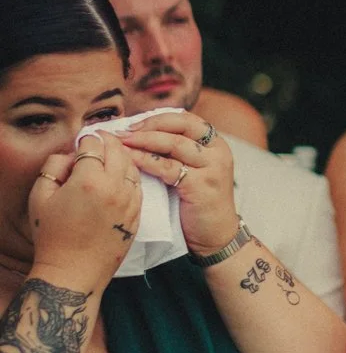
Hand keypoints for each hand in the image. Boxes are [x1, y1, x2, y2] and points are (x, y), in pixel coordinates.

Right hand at [28, 137, 141, 291]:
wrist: (74, 270)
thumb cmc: (52, 234)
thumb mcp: (40, 196)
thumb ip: (55, 167)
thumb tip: (72, 154)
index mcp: (89, 181)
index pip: (93, 145)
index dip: (86, 139)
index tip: (82, 140)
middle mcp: (115, 188)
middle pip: (118, 150)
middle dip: (108, 141)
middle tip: (98, 140)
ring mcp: (130, 201)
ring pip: (133, 166)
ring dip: (122, 156)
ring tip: (109, 155)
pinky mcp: (138, 214)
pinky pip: (138, 185)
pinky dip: (130, 174)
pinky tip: (119, 175)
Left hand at [115, 111, 239, 254]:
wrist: (215, 235)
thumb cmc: (197, 203)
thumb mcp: (192, 170)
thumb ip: (176, 152)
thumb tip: (139, 132)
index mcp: (216, 144)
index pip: (186, 118)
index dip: (157, 117)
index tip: (132, 122)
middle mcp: (218, 152)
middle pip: (181, 126)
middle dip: (149, 125)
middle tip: (123, 130)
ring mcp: (213, 168)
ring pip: (174, 143)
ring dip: (143, 140)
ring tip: (120, 141)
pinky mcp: (201, 185)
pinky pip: (167, 167)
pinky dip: (145, 160)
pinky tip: (129, 160)